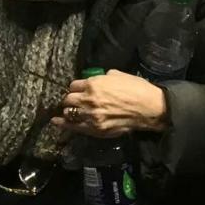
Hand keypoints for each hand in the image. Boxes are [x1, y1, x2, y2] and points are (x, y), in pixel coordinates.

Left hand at [53, 69, 168, 138]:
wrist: (148, 108)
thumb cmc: (136, 88)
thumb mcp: (118, 75)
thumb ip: (104, 77)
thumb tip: (99, 80)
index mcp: (94, 83)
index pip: (74, 85)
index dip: (76, 88)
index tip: (78, 90)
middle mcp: (88, 99)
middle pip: (68, 99)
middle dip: (71, 99)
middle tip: (74, 101)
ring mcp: (90, 116)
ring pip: (69, 112)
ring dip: (68, 110)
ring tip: (68, 112)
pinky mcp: (95, 129)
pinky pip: (73, 126)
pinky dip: (63, 124)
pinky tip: (56, 122)